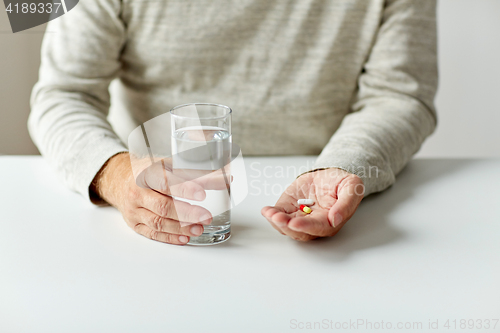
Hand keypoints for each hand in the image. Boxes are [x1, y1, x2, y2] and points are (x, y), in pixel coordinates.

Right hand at [91, 153, 226, 244]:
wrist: (119, 179)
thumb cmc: (150, 170)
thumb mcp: (169, 164)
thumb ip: (196, 171)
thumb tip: (226, 176)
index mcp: (147, 172)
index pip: (166, 181)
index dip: (184, 188)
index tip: (202, 193)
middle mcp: (138, 192)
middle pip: (163, 206)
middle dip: (187, 214)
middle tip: (207, 217)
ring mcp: (135, 210)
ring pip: (158, 222)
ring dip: (181, 227)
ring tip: (199, 229)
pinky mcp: (135, 224)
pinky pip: (152, 233)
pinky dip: (170, 237)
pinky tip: (185, 237)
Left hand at [261, 168, 363, 240]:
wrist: (328, 175)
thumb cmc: (341, 182)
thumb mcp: (352, 186)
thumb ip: (347, 203)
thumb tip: (335, 219)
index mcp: (331, 221)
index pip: (319, 227)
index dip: (306, 227)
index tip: (294, 223)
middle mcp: (314, 224)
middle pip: (300, 231)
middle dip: (287, 226)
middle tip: (278, 218)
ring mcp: (300, 218)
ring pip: (287, 227)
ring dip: (277, 222)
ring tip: (270, 214)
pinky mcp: (288, 210)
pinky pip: (279, 216)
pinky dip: (271, 215)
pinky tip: (266, 211)